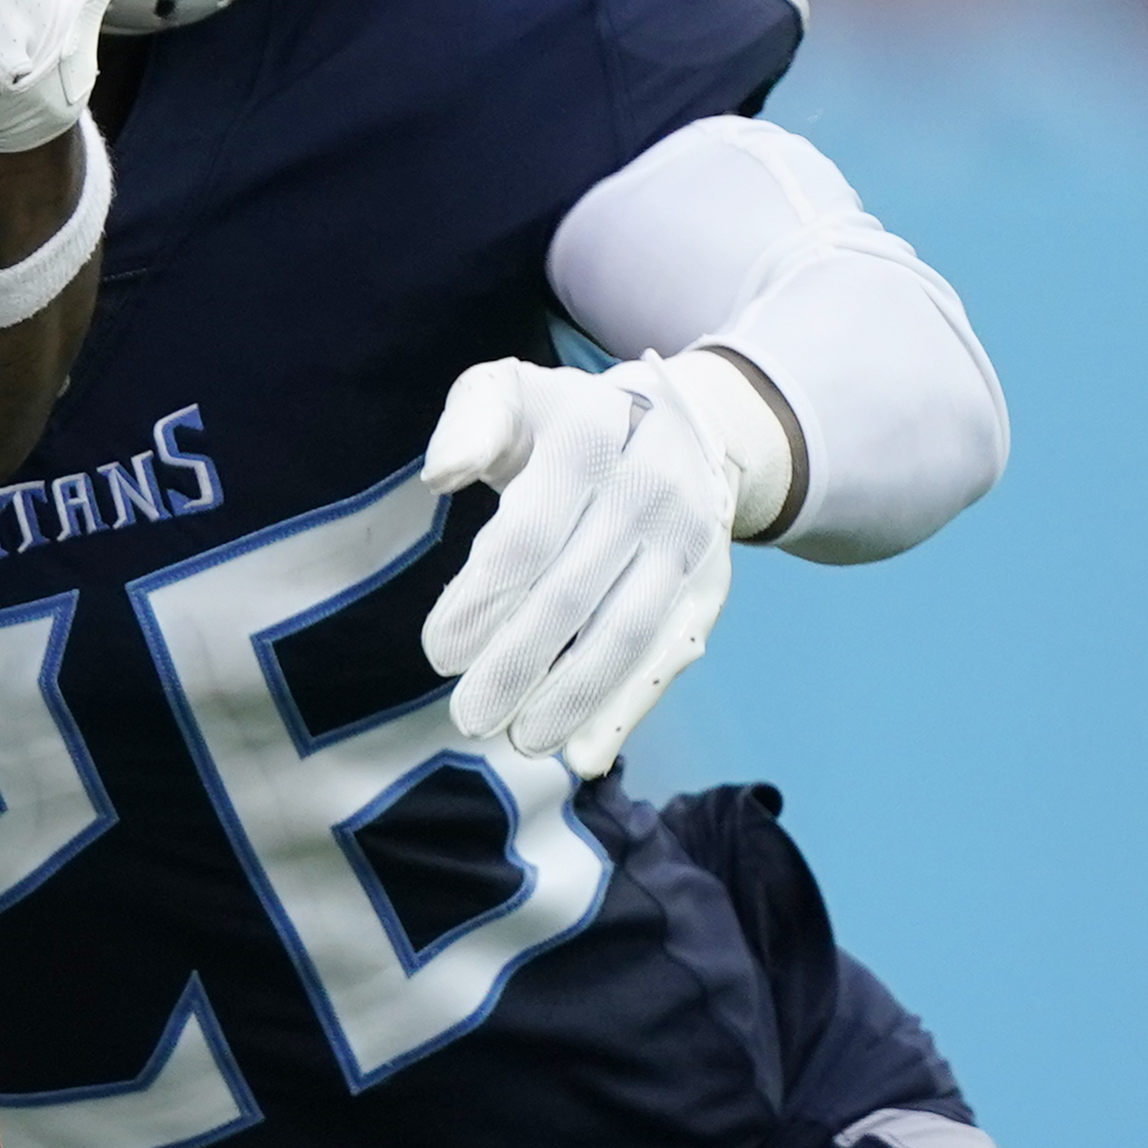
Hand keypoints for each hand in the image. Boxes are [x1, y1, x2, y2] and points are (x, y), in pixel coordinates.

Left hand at [417, 352, 788, 775]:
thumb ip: (470, 424)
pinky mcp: (708, 586)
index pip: (530, 534)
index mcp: (593, 436)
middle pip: (576, 593)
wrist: (687, 424)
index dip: (484, 599)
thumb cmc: (566, 422)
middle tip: (468, 715)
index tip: (439, 653)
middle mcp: (651, 489)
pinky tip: (584, 754)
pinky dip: (627, 708)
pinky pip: (667, 655)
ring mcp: (688, 542)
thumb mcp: (512, 393)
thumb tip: (441, 474)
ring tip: (520, 741)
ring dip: (574, 697)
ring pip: (628, 633)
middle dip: (519, 662)